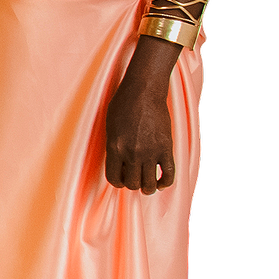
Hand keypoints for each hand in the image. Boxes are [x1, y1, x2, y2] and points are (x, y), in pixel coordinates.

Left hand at [104, 71, 175, 193]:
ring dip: (148, 188)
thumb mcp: (110, 127)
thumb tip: (119, 164)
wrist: (144, 91)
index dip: (117, 183)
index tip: (121, 181)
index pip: (113, 178)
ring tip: (148, 185)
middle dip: (132, 185)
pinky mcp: (166, 148)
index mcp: (114, 148)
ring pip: (149, 184)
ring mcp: (150, 152)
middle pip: (132, 184)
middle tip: (135, 180)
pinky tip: (162, 183)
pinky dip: (166, 183)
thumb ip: (114, 146)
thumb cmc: (123, 104)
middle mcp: (132, 153)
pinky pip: (168, 174)